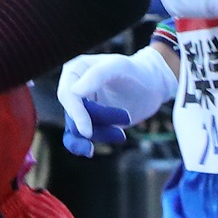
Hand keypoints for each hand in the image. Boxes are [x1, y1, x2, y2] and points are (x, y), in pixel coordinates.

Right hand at [58, 46, 176, 153]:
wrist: (150, 87)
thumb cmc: (135, 71)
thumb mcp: (119, 67)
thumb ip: (97, 75)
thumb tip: (74, 91)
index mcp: (74, 70)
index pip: (67, 95)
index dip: (76, 114)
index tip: (87, 132)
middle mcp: (71, 87)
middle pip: (73, 114)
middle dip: (98, 122)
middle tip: (126, 118)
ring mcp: (78, 106)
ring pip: (76, 129)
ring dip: (99, 134)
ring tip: (121, 134)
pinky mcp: (86, 121)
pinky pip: (75, 138)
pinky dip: (81, 146)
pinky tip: (90, 151)